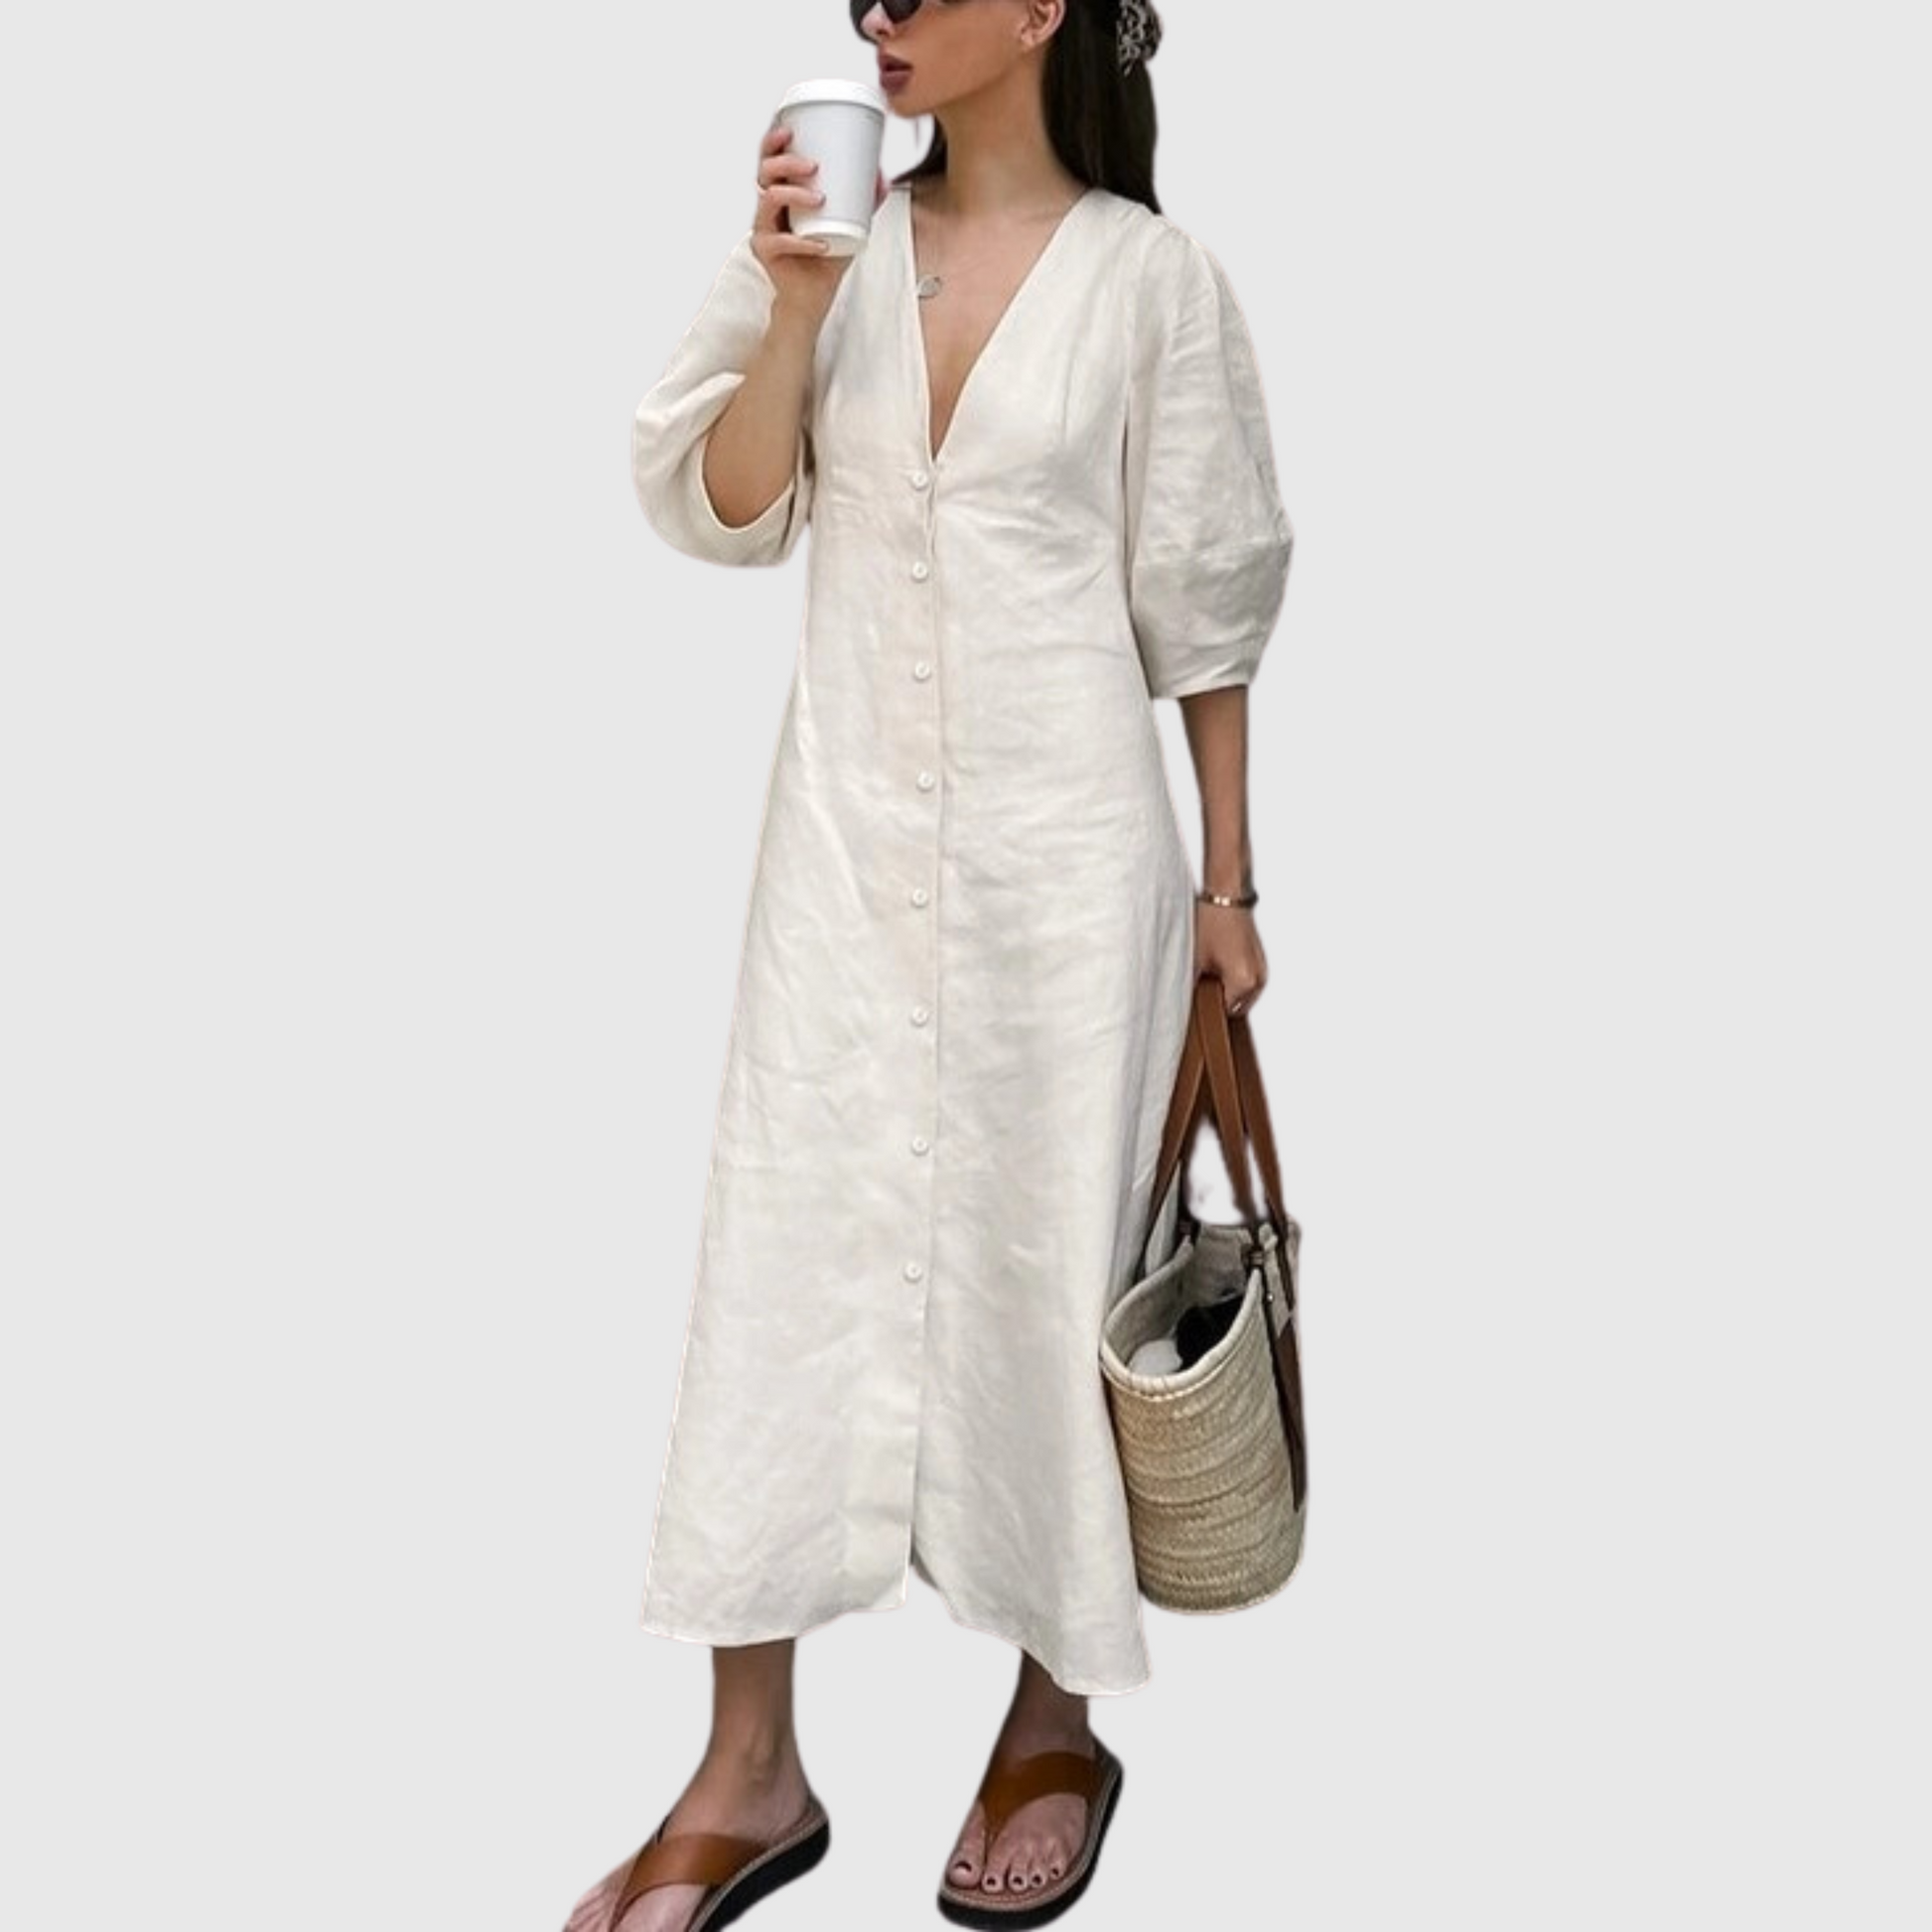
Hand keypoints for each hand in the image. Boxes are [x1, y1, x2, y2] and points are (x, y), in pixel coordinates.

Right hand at [752, 120, 889, 328]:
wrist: (813, 296)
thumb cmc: (826, 256)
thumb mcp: (849, 225)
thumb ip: (863, 202)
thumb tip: (883, 178)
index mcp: (782, 193)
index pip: (771, 159)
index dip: (774, 142)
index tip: (789, 130)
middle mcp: (768, 207)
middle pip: (765, 172)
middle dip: (786, 162)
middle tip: (813, 166)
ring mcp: (763, 228)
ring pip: (768, 200)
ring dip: (794, 194)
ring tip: (820, 199)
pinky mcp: (764, 252)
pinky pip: (781, 242)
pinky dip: (803, 242)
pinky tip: (822, 245)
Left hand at [1195, 904, 1265, 1016]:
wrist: (1227, 895)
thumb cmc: (1212, 923)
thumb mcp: (1195, 960)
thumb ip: (1195, 987)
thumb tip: (1188, 1001)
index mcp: (1243, 982)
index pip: (1226, 1011)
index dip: (1211, 1006)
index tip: (1199, 999)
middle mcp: (1258, 979)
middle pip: (1238, 1005)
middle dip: (1221, 999)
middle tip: (1203, 984)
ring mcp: (1263, 969)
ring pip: (1244, 993)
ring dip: (1229, 989)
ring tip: (1212, 970)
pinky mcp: (1261, 960)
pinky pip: (1249, 980)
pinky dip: (1236, 978)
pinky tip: (1221, 963)